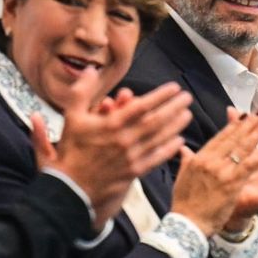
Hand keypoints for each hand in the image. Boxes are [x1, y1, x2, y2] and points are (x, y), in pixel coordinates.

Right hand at [34, 75, 192, 230]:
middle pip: (156, 120)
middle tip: (188, 98)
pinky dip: (169, 149)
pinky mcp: (134, 172)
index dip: (160, 96)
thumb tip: (90, 69)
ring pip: (159, 138)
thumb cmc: (71, 150)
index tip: (174, 88)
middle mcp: (125, 140)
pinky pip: (156, 158)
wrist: (69, 187)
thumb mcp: (71, 117)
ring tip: (188, 115)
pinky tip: (179, 141)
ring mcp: (131, 157)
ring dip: (175, 125)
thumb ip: (82, 92)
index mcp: (111, 125)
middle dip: (174, 108)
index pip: (142, 106)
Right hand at [169, 109, 257, 236]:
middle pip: (233, 138)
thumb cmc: (184, 204)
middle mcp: (209, 161)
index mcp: (199, 158)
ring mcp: (220, 171)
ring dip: (257, 133)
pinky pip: (249, 165)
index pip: (220, 137)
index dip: (234, 125)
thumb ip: (186, 161)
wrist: (187, 224)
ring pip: (242, 148)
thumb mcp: (181, 178)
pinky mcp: (231, 183)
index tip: (245, 115)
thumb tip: (183, 149)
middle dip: (249, 124)